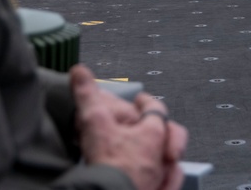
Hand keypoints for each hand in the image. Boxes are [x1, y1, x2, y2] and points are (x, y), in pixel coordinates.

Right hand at [70, 64, 187, 189]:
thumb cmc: (110, 166)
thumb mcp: (94, 123)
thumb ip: (88, 96)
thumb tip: (80, 72)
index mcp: (153, 132)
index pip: (156, 108)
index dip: (146, 101)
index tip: (140, 99)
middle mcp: (162, 155)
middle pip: (168, 135)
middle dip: (159, 129)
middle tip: (147, 128)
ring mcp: (161, 177)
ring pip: (170, 162)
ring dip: (161, 155)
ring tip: (152, 154)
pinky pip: (169, 184)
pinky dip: (164, 180)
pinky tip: (157, 180)